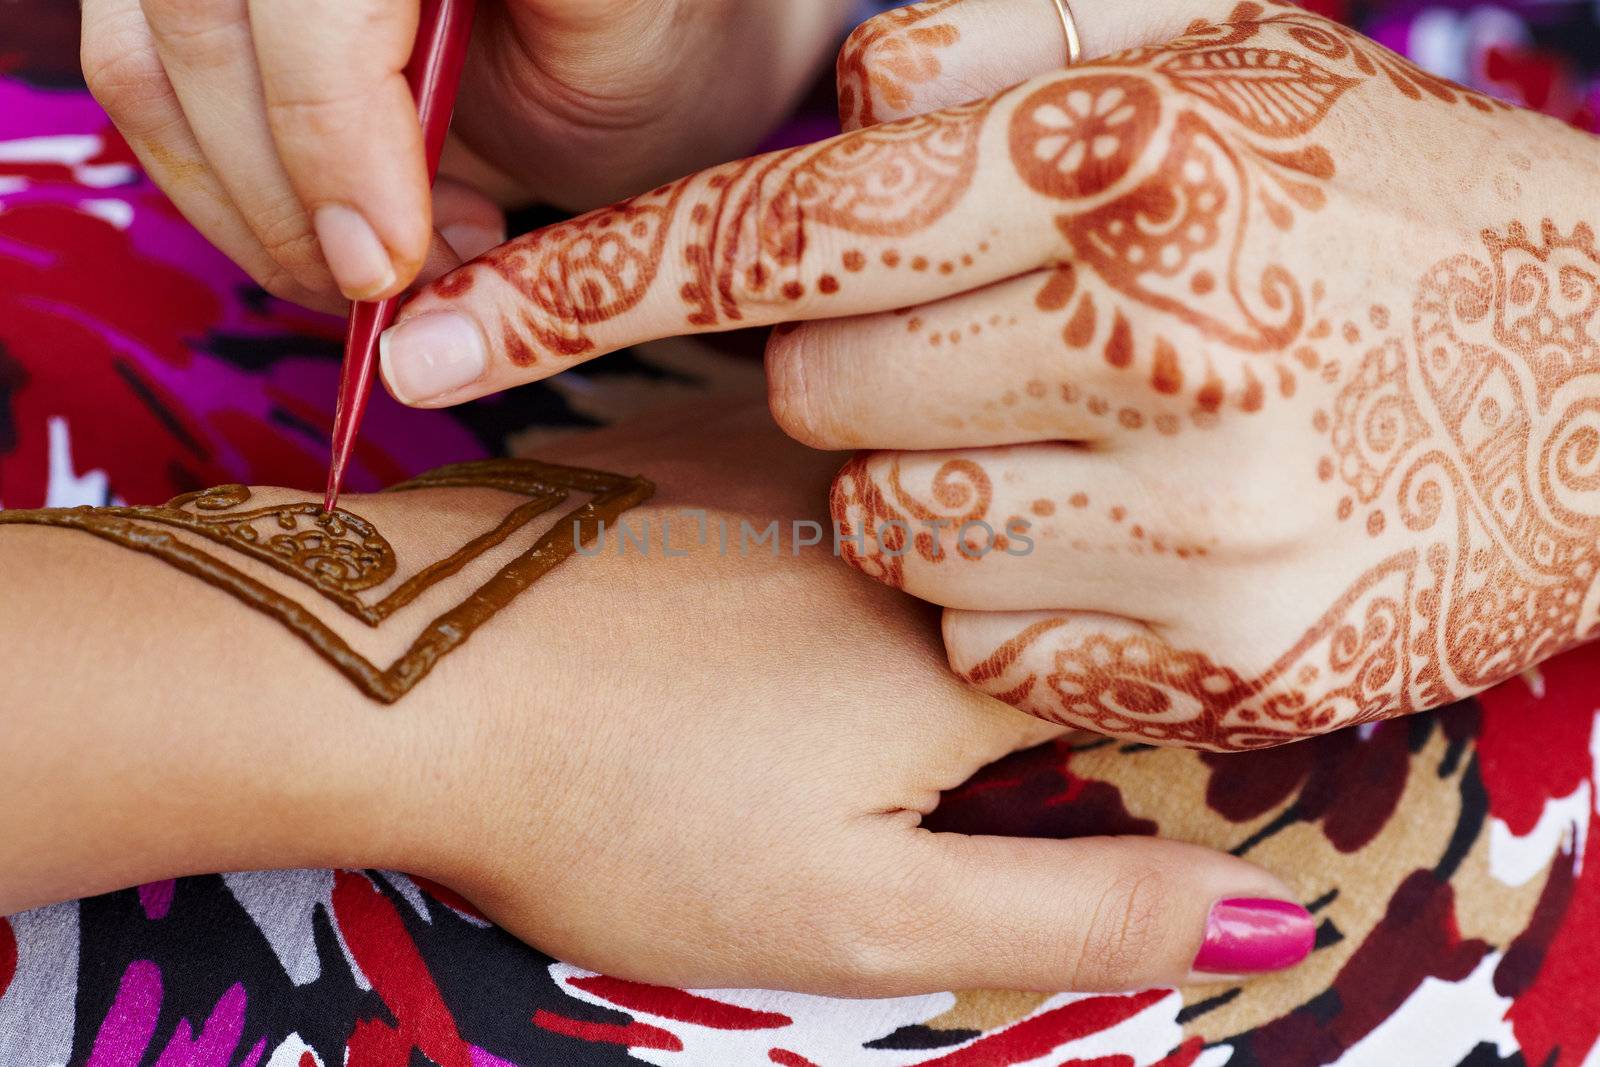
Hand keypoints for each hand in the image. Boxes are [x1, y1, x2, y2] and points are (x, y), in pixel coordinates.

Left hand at [0, 402, 1315, 991]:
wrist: (398, 673)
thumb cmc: (620, 816)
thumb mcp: (860, 913)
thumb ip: (1078, 910)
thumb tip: (1272, 913)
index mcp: (978, 651)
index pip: (1151, 664)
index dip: (1144, 719)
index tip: (1094, 765)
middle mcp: (918, 524)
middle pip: (1049, 573)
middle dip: (1039, 642)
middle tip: (910, 736)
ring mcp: (809, 451)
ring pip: (948, 501)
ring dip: (946, 565)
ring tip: (809, 672)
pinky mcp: (718, 415)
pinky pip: (838, 453)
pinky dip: (842, 511)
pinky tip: (749, 585)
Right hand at [78, 0, 852, 311]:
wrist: (626, 40)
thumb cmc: (641, 40)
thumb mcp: (615, 35)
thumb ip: (484, 103)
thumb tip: (367, 248)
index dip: (328, 128)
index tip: (386, 261)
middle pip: (202, 27)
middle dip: (291, 191)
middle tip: (395, 277)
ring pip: (145, 65)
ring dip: (257, 206)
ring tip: (390, 251)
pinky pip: (140, 87)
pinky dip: (230, 190)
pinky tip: (342, 222)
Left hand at [379, 0, 1599, 750]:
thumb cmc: (1383, 203)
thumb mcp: (1217, 51)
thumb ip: (1002, 43)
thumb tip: (835, 100)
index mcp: (1125, 158)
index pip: (778, 229)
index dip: (582, 286)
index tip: (426, 336)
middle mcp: (1153, 338)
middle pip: (822, 393)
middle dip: (871, 372)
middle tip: (1015, 344)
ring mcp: (1189, 523)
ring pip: (894, 525)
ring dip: (944, 481)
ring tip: (1092, 437)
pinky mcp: (1217, 664)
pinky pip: (988, 631)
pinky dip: (1022, 584)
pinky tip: (1136, 534)